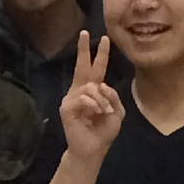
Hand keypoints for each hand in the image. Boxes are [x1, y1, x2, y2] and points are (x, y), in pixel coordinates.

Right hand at [58, 35, 124, 165]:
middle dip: (84, 49)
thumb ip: (113, 96)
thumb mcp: (117, 112)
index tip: (104, 38)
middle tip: (84, 33)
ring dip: (101, 99)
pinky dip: (94, 105)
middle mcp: (80, 91)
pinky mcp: (67, 108)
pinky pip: (83, 98)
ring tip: (104, 112)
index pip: (96, 69)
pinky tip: (96, 113)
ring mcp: (72, 99)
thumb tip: (102, 86)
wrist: (92, 150)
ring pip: (89, 86)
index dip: (100, 54)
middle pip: (82, 66)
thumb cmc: (103, 132)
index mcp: (93, 91)